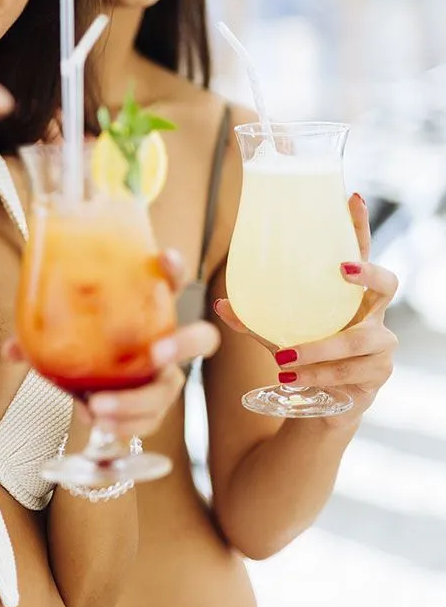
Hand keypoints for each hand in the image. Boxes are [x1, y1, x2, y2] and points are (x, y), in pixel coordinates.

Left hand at [5, 250, 221, 438]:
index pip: (172, 280)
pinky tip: (97, 424)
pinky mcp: (154, 405)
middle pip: (200, 339)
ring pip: (170, 389)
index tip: (163, 257)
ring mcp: (165, 375)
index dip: (174, 267)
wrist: (91, 379)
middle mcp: (166, 340)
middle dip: (184, 344)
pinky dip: (124, 424)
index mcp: (149, 307)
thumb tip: (11, 349)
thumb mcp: (63, 330)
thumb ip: (39, 335)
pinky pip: (150, 419)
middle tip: (155, 353)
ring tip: (98, 407)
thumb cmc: (86, 340)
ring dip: (137, 401)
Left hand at [214, 193, 398, 421]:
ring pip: (361, 340)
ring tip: (285, 359)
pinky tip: (294, 379)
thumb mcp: (275, 333)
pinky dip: (318, 376)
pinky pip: (351, 373)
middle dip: (367, 275)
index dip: (360, 226)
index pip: (360, 253)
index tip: (352, 199)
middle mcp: (373, 315)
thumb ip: (252, 318)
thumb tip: (219, 302)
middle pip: (387, 285)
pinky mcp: (377, 376)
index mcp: (349, 297)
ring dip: (322, 349)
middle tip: (340, 270)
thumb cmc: (304, 358)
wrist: (321, 408)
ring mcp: (380, 346)